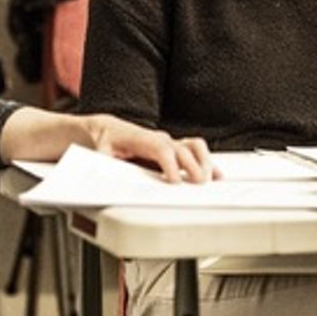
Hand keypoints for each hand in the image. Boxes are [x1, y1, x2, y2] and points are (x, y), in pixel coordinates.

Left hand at [84, 114, 216, 182]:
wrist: (110, 130)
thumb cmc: (107, 141)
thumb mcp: (100, 152)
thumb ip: (104, 160)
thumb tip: (105, 168)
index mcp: (142, 139)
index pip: (161, 149)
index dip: (170, 164)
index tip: (174, 181)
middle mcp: (160, 139)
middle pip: (182, 149)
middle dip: (192, 166)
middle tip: (197, 184)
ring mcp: (170, 143)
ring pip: (194, 146)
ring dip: (204, 162)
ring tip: (208, 180)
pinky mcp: (175, 150)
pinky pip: (197, 152)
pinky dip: (208, 163)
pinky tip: (216, 176)